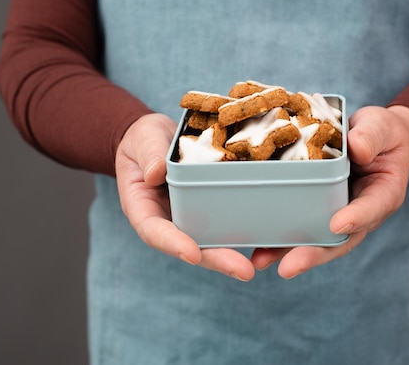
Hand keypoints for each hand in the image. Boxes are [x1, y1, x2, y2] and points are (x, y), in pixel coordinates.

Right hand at [115, 113, 255, 280]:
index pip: (154, 231)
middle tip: (243, 271)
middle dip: (216, 260)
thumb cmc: (144, 139)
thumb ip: (148, 155)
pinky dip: (242, 232)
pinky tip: (266, 240)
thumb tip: (156, 173)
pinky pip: (224, 223)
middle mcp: (168, 220)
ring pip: (210, 241)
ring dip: (232, 255)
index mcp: (144, 209)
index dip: (173, 244)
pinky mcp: (209, 209)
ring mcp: (190, 217)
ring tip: (258, 266)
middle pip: (190, 246)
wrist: (159, 137)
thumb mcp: (142, 140)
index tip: (192, 254)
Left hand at [250, 105, 408, 278]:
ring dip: (289, 253)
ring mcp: (337, 213)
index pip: (372, 209)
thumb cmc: (381, 133)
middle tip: (288, 267)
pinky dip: (280, 238)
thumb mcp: (381, 128)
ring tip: (260, 261)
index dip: (356, 218)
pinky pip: (301, 226)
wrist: (374, 139)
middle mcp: (360, 212)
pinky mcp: (318, 210)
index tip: (337, 225)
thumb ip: (371, 137)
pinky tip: (256, 245)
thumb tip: (357, 147)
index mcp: (382, 194)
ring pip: (317, 240)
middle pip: (340, 239)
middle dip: (314, 254)